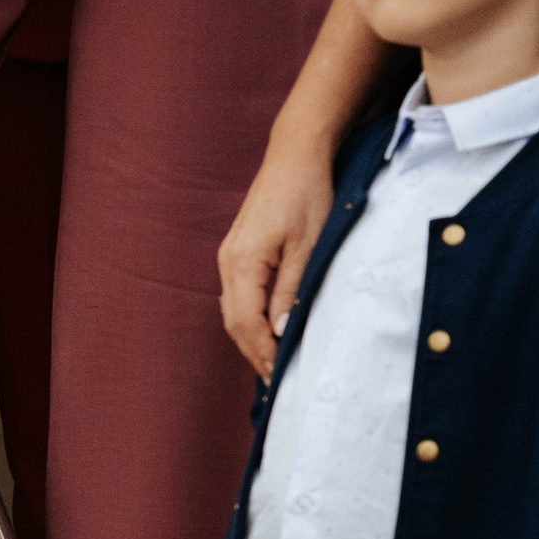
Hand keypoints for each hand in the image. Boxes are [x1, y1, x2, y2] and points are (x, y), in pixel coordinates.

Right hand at [219, 131, 333, 378]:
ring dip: (252, 339)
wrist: (294, 155)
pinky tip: (268, 330)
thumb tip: (281, 333)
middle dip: (255, 354)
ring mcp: (229, 258)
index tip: (281, 378)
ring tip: (274, 364)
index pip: (246, 323)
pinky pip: (239, 297)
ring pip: (234, 312)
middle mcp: (228, 263)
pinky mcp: (238, 253)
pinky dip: (252, 320)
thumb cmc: (308, 194)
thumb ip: (291, 291)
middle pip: (234, 322)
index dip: (263, 354)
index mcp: (243, 263)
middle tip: (277, 382)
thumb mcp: (309, 245)